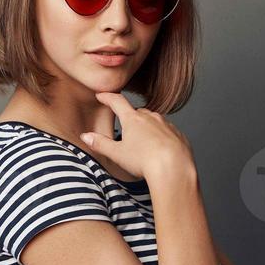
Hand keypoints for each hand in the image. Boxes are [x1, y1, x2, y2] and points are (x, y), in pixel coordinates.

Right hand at [80, 91, 196, 184]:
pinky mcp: (178, 134)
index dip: (107, 97)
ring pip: (152, 121)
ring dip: (146, 127)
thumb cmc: (145, 161)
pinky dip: (160, 137)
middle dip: (129, 118)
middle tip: (124, 129)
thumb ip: (100, 144)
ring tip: (142, 144)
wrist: (174, 169)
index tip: (101, 95)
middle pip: (136, 112)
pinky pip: (166, 131)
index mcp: (133, 119)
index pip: (117, 102)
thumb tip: (86, 136)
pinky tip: (158, 150)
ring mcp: (166, 124)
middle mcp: (151, 117)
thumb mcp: (117, 154)